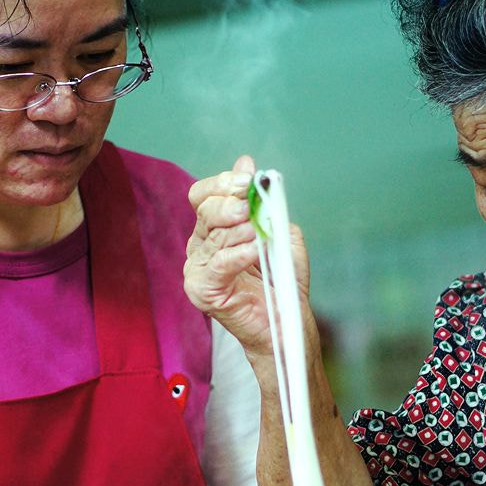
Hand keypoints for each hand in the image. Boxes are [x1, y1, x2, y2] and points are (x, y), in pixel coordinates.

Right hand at [184, 155, 310, 361]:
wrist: (287, 321)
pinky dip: (238, 254)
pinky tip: (255, 251)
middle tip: (250, 207)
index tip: (248, 180)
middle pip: (206, 211)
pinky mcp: (202, 291)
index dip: (223, 183)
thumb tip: (246, 164)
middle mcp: (201, 245)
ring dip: (242, 231)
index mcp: (214, 228)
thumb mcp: (278, 232)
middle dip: (230, 204)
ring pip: (214, 236)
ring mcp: (198, 268)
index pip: (204, 195)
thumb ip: (263, 203)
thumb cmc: (281, 280)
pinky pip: (218, 264)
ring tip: (261, 236)